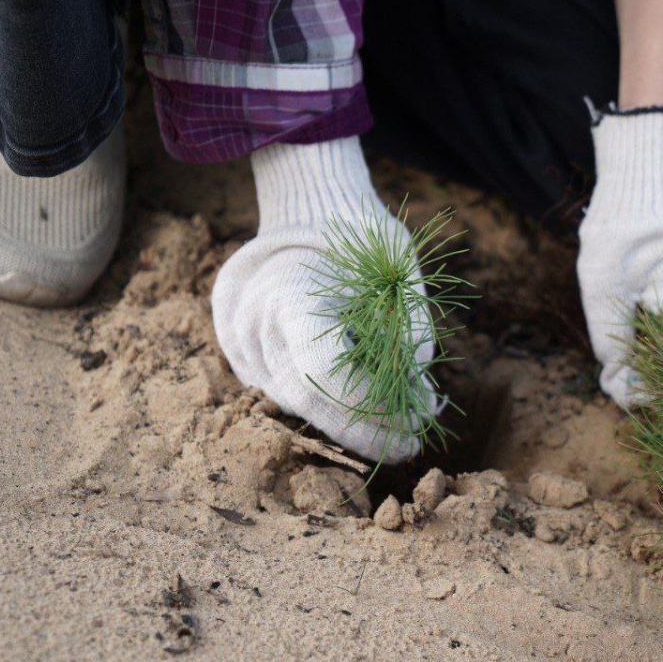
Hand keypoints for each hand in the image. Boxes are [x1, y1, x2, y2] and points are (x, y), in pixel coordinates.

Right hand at [212, 215, 437, 462]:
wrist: (309, 213)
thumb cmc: (361, 235)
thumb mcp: (399, 268)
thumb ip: (408, 323)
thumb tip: (420, 385)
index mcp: (289, 292)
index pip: (323, 369)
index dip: (370, 405)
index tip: (416, 420)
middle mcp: (254, 322)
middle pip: (307, 400)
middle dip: (363, 431)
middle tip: (410, 447)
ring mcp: (242, 342)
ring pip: (297, 404)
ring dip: (350, 424)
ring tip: (401, 432)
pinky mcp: (245, 356)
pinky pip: (289, 393)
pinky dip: (330, 407)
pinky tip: (369, 414)